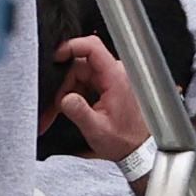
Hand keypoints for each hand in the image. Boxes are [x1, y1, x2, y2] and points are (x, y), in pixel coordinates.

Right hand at [49, 36, 150, 163]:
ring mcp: (113, 79)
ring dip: (68, 91)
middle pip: (80, 65)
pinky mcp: (110, 86)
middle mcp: (117, 74)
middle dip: (65, 84)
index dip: (71, 46)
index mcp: (116, 78)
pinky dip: (76, 94)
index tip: (56, 57)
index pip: (92, 47)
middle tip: (58, 104)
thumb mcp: (97, 129)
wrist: (138, 149)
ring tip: (64, 110)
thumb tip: (64, 98)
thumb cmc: (124, 141)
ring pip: (80, 75)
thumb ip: (79, 111)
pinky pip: (86, 82)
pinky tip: (74, 108)